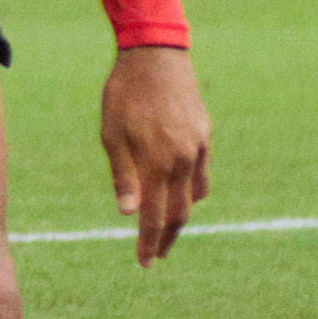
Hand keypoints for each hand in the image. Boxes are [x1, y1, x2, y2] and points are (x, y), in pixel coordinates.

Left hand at [100, 45, 210, 263]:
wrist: (156, 55)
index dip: (149, 242)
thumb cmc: (124, 94)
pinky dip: (193, 190)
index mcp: (159, 163)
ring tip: (167, 228)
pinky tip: (182, 193)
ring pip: (196, 194)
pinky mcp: (205, 134)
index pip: (155, 216)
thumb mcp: (112, 135)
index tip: (145, 263)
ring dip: (182, 215)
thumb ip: (122, 176)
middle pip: (180, 212)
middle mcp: (185, 160)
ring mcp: (199, 147)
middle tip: (157, 255)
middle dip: (167, 237)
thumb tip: (127, 213)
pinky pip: (202, 173)